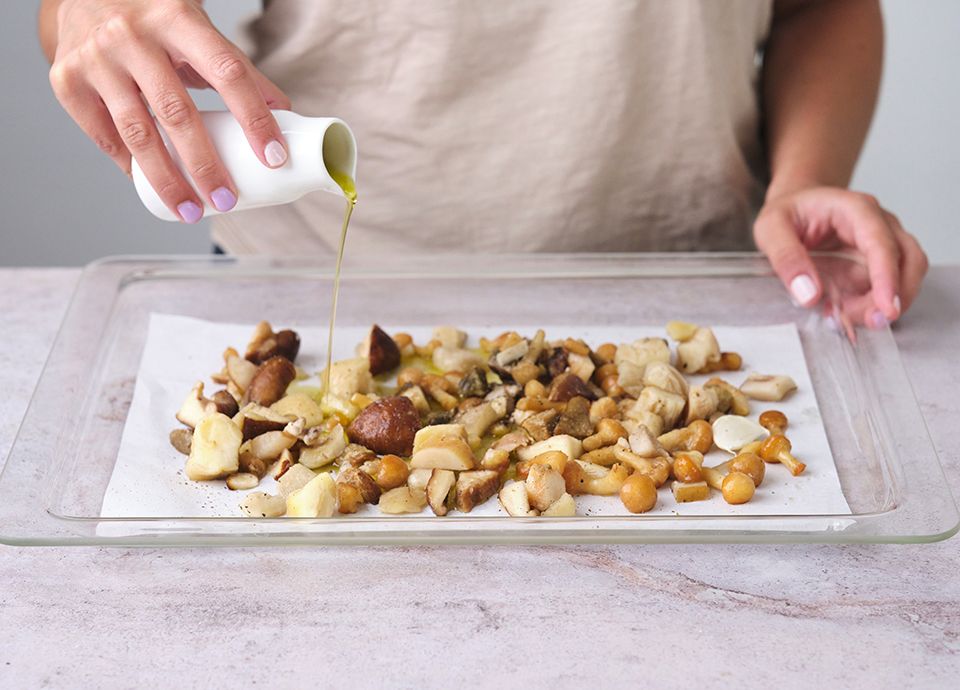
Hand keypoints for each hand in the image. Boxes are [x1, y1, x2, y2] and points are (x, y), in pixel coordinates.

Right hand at [48, 0, 291, 222]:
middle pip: (176, 112)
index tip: (273, 157)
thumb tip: (285, 112)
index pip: (227, 73)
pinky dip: (129, 166)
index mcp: (178, 18)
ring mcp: (96, 58)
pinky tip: (149, 187)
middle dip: (205, 165)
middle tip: (226, 200)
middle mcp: (132, 36)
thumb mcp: (197, 30)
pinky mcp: (67, 79)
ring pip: (137, 133)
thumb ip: (237, 68)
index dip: (254, 118)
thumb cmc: (155, 19)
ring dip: (167, 180)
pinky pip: (103, 135)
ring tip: (190, 210)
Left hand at [754, 187, 927, 327]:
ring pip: (905, 275)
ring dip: (884, 303)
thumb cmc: (786, 212)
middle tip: (869, 322)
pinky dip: (872, 305)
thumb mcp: (771, 228)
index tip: (886, 308)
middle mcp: (878, 224)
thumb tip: (809, 294)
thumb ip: (787, 258)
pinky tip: (846, 313)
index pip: (882, 243)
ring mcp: (881, 243)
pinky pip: (885, 287)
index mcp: (855, 209)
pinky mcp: (875, 263)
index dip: (888, 278)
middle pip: (909, 259)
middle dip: (896, 296)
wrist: (793, 206)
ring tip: (850, 318)